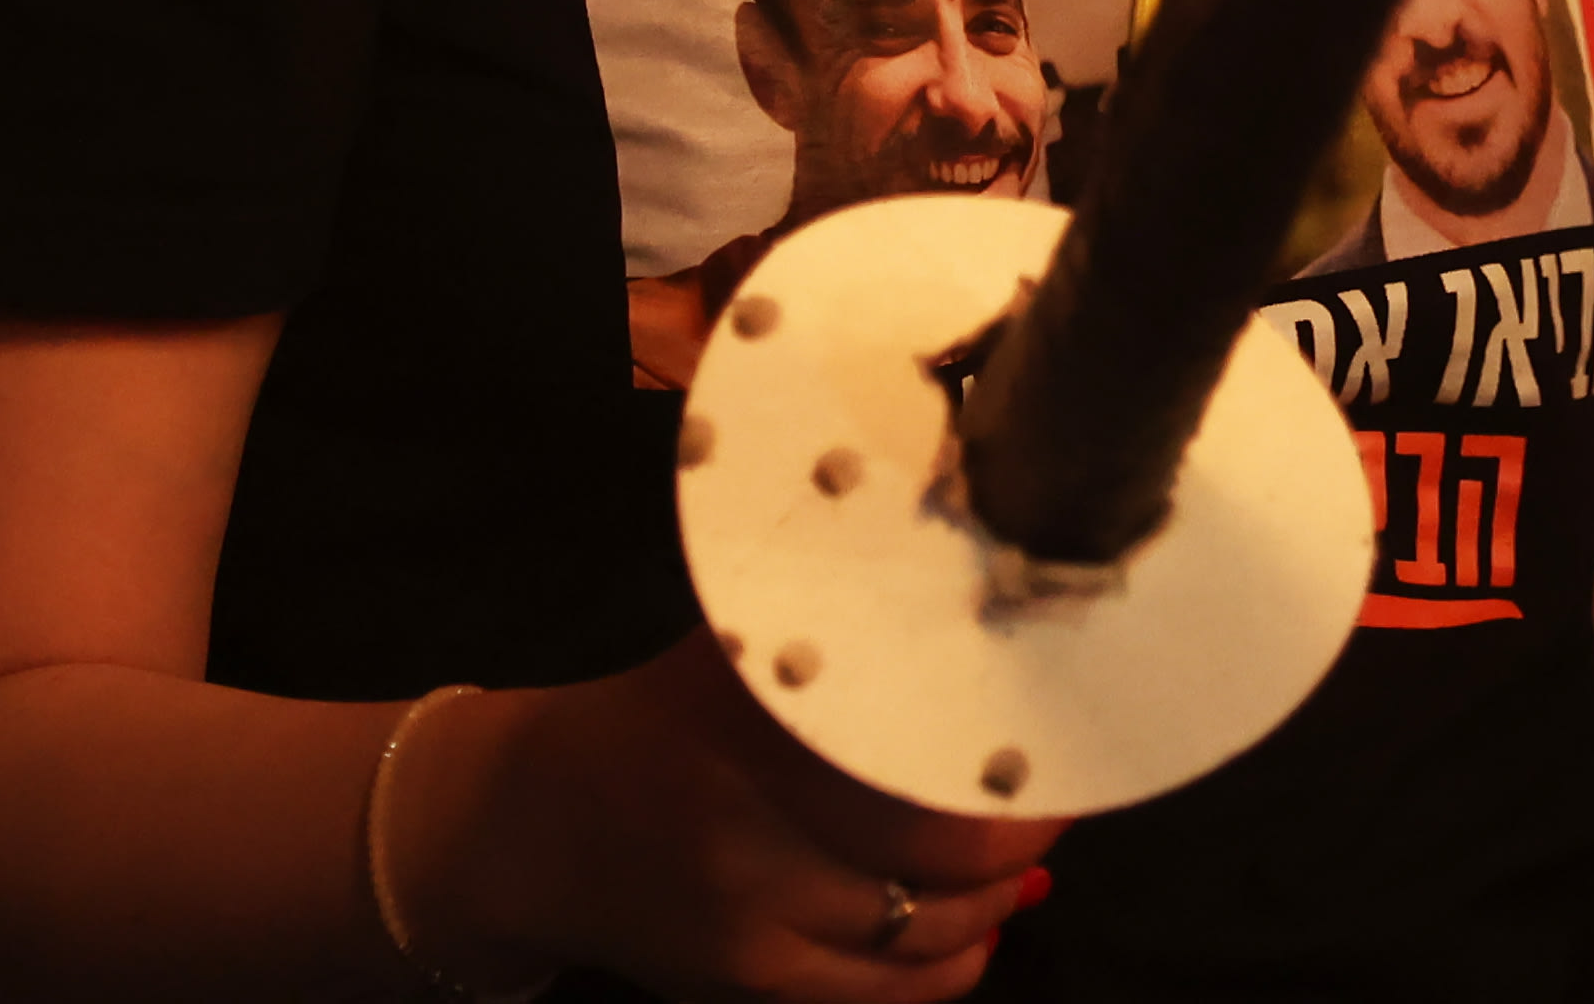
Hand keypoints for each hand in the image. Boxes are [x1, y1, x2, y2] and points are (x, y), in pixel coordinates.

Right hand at [388, 630, 1060, 1002]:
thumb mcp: (730, 660)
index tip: (1061, 737)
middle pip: (935, 854)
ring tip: (1031, 857)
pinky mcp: (745, 987)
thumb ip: (832, 640)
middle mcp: (749, 833)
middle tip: (1066, 797)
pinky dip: (950, 966)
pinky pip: (881, 995)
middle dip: (1019, 834)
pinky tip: (984, 926)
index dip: (1004, 764)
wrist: (528, 830)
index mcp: (749, 730)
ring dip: (995, 903)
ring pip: (920, 937)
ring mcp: (748, 926)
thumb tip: (970, 626)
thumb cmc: (652, 720)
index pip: (915, 756)